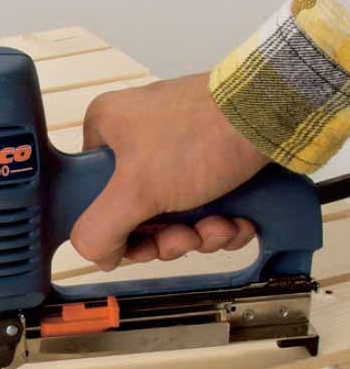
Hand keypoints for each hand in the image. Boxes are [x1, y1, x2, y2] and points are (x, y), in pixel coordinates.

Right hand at [70, 72, 268, 270]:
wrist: (278, 115)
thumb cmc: (204, 135)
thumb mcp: (135, 190)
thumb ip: (98, 230)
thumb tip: (96, 254)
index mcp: (106, 130)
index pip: (91, 196)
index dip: (117, 229)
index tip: (142, 242)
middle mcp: (136, 136)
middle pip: (136, 213)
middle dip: (167, 237)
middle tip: (184, 237)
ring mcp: (175, 147)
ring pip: (173, 215)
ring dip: (197, 235)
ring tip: (218, 226)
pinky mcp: (208, 158)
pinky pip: (201, 206)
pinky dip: (218, 222)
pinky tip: (235, 221)